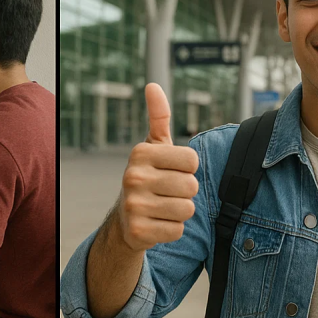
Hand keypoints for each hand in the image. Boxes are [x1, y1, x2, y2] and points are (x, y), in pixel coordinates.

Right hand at [116, 83, 198, 251]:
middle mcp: (133, 177)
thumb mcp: (153, 147)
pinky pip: (177, 230)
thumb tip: (153, 85)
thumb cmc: (149, 176)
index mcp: (140, 153)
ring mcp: (134, 205)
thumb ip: (158, 117)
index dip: (188, 168)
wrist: (125, 218)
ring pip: (187, 209)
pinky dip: (172, 229)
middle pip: (191, 186)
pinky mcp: (138, 231)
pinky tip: (157, 223)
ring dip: (180, 211)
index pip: (192, 160)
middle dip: (185, 192)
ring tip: (163, 207)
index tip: (171, 170)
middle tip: (167, 192)